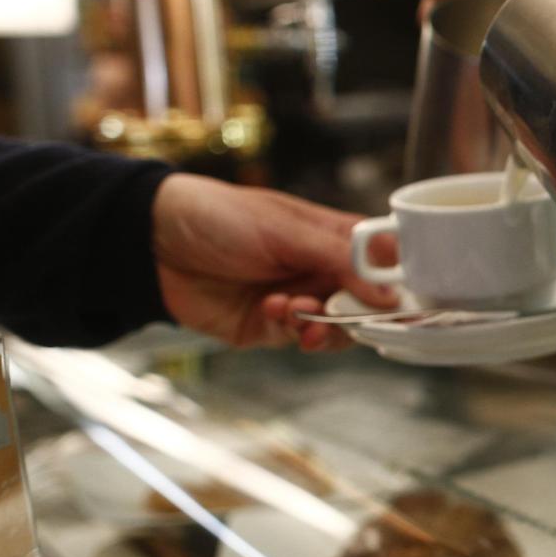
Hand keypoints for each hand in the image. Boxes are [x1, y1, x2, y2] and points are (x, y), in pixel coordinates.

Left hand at [151, 174, 397, 349]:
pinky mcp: (272, 327)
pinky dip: (295, 331)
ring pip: (340, 328)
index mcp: (338, 236)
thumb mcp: (287, 231)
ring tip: (299, 314)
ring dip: (326, 326)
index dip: (399, 286)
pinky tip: (274, 312)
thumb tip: (390, 294)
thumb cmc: (221, 217)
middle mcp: (325, 269)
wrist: (151, 244)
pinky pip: (302, 339)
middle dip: (359, 312)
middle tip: (343, 312)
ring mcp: (301, 299)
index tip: (403, 305)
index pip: (388, 264)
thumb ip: (340, 262)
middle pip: (369, 303)